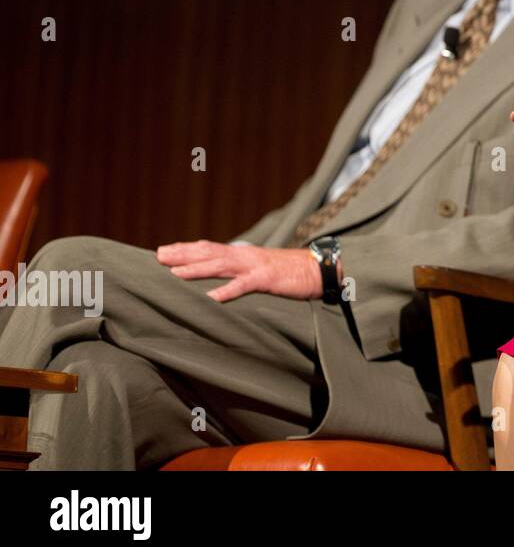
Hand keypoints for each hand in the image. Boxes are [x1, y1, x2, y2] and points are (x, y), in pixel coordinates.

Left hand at [156, 240, 323, 302]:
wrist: (320, 268)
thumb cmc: (292, 271)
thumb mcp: (263, 268)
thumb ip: (243, 270)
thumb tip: (223, 277)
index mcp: (244, 254)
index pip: (210, 248)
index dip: (186, 249)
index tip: (164, 250)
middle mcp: (246, 256)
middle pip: (209, 253)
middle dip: (183, 255)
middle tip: (158, 256)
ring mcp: (256, 267)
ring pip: (221, 266)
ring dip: (197, 270)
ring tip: (175, 274)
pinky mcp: (268, 280)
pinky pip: (245, 286)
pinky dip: (228, 291)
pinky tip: (212, 298)